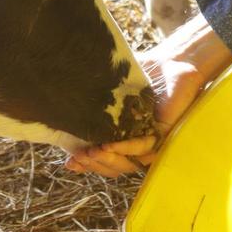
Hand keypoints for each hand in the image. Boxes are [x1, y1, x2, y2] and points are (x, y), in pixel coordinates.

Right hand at [63, 14, 231, 177]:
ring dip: (106, 160)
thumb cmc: (143, 72)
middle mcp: (134, 144)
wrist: (172, 63)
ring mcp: (149, 145)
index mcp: (120, 136)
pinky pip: (142, 151)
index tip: (69, 162)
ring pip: (126, 165)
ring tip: (91, 153)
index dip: (84, 164)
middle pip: (111, 168)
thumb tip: (60, 100)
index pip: (101, 159)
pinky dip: (125, 148)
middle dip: (92, 165)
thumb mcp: (110, 87)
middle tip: (78, 157)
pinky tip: (109, 144)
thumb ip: (92, 99)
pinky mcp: (163, 139)